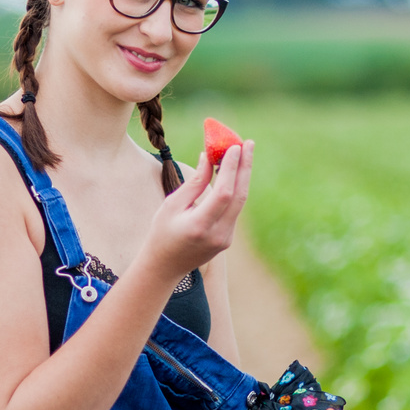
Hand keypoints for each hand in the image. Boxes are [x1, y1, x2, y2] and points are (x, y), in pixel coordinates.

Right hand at [140, 142, 253, 278]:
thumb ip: (194, 183)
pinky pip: (235, 209)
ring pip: (239, 202)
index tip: (233, 146)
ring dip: (242, 176)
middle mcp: (218, 234)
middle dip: (245, 167)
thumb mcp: (171, 205)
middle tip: (248, 143)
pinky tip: (233, 172)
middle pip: (239, 196)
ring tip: (243, 152)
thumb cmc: (162, 232)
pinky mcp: (228, 239)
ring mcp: (226, 238)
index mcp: (200, 226)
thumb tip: (209, 156)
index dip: (230, 169)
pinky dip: (235, 188)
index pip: (223, 194)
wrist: (165, 267)